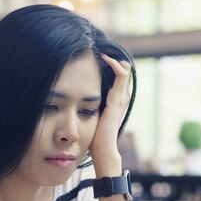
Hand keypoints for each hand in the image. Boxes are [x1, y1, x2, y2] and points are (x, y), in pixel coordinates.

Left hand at [89, 54, 131, 169]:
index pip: (118, 81)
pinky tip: (105, 59)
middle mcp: (121, 99)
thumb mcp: (91, 117)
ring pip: (124, 72)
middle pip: (123, 74)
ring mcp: (121, 98)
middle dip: (114, 62)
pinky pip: (121, 76)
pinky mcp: (117, 99)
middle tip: (101, 52)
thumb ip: (88, 108)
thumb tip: (75, 102)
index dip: (111, 69)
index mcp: (116, 103)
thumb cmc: (95, 137)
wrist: (102, 148)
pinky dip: (115, 65)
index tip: (97, 60)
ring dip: (114, 61)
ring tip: (103, 52)